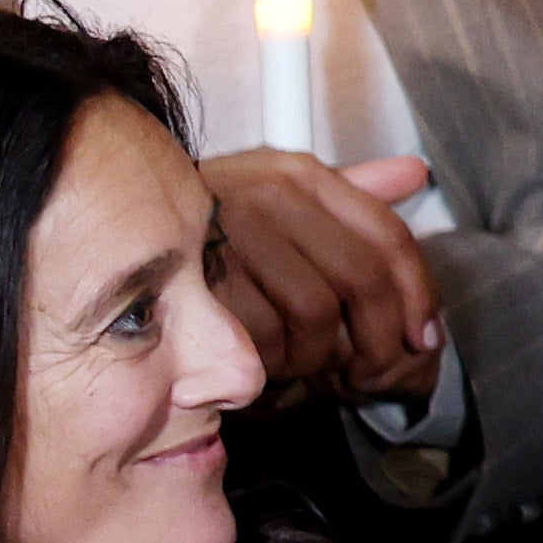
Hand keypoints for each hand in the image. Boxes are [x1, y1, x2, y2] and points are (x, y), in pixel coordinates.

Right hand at [202, 149, 446, 406]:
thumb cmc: (212, 224)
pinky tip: (265, 362)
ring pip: (315, 315)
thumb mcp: (280, 194)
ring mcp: (231, 235)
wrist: (118, 231)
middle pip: (362, 281)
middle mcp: (270, 196)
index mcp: (299, 175)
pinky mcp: (199, 280)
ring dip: (317, 354)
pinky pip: (262, 338)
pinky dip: (271, 363)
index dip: (417, 294)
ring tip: (304, 361)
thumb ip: (350, 191)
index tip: (423, 335)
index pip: (387, 238)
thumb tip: (415, 173)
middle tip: (372, 370)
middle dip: (379, 339)